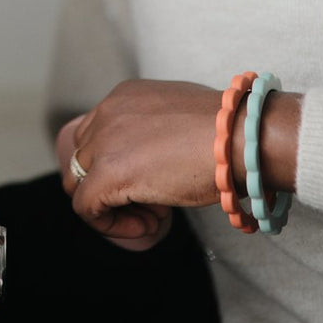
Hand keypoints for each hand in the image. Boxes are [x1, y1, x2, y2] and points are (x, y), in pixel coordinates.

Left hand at [59, 78, 224, 247]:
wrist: (243, 139)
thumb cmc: (230, 133)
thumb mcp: (183, 119)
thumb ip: (159, 130)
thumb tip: (159, 156)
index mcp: (124, 96)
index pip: (96, 134)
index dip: (119, 162)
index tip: (154, 177)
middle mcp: (107, 112)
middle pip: (84, 158)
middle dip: (113, 184)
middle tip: (156, 199)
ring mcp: (104, 141)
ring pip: (79, 183)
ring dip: (114, 205)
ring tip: (156, 213)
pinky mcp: (107, 174)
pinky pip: (86, 208)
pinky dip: (111, 225)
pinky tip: (150, 224)